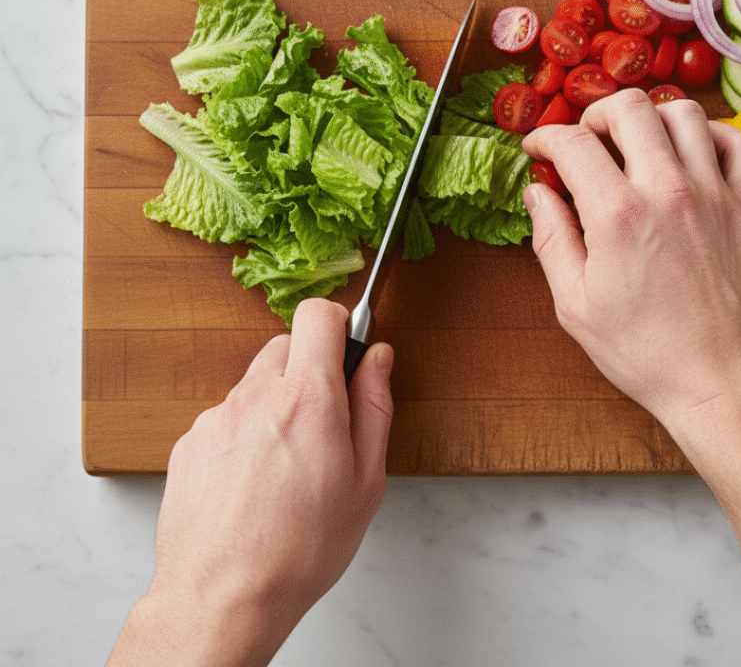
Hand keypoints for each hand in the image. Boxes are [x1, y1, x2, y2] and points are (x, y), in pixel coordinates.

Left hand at [108, 298, 393, 666]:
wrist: (221, 598)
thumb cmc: (299, 550)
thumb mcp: (366, 480)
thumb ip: (375, 406)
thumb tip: (377, 359)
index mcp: (308, 398)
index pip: (317, 314)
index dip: (336, 324)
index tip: (344, 351)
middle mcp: (257, 396)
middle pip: (286, 344)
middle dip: (308, 369)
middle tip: (322, 421)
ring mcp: (217, 417)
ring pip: (255, 382)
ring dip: (274, 404)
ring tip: (285, 466)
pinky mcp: (190, 441)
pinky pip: (227, 417)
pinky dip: (244, 434)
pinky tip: (253, 482)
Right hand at [521, 89, 740, 445]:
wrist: (724, 382)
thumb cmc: (646, 353)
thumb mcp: (575, 306)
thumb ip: (551, 240)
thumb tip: (537, 194)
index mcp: (617, 214)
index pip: (572, 142)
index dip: (545, 138)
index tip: (538, 150)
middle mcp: (667, 190)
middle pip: (630, 108)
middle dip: (596, 114)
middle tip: (587, 141)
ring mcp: (715, 193)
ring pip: (685, 112)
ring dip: (652, 117)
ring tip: (638, 144)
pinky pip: (738, 141)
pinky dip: (712, 134)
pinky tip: (692, 155)